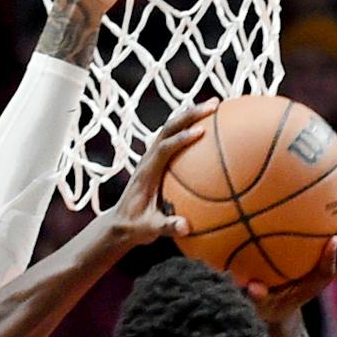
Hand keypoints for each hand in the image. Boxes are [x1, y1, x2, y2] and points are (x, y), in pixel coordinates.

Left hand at [106, 101, 216, 243]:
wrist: (120, 223)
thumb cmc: (135, 226)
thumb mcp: (149, 230)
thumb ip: (166, 228)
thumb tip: (186, 227)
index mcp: (146, 173)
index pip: (163, 149)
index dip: (180, 139)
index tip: (201, 132)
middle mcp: (148, 159)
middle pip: (168, 128)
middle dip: (190, 115)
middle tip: (215, 105)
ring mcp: (153, 157)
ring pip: (172, 128)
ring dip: (191, 115)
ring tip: (216, 106)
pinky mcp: (159, 160)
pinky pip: (176, 139)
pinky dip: (192, 128)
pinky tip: (213, 128)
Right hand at [248, 195, 336, 321]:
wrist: (284, 305)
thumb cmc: (271, 302)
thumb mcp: (263, 304)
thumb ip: (259, 297)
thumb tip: (252, 287)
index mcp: (314, 283)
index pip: (327, 270)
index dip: (331, 256)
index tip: (332, 239)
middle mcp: (328, 271)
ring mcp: (331, 262)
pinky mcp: (329, 252)